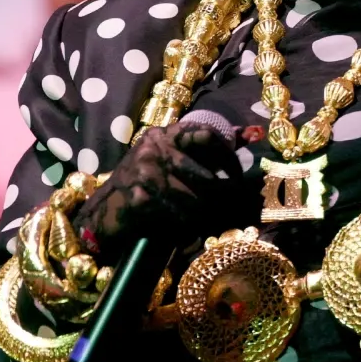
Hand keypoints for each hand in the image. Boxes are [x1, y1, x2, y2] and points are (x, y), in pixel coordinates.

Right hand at [70, 123, 247, 262]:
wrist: (106, 210)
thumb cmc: (146, 182)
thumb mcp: (172, 157)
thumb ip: (210, 147)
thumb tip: (254, 133)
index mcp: (164, 134)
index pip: (205, 134)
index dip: (228, 155)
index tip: (237, 174)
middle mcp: (154, 148)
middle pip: (206, 174)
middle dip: (222, 194)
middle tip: (230, 204)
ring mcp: (145, 172)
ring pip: (196, 198)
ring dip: (205, 213)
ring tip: (206, 218)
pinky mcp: (141, 197)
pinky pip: (180, 215)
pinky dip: (189, 225)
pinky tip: (188, 227)